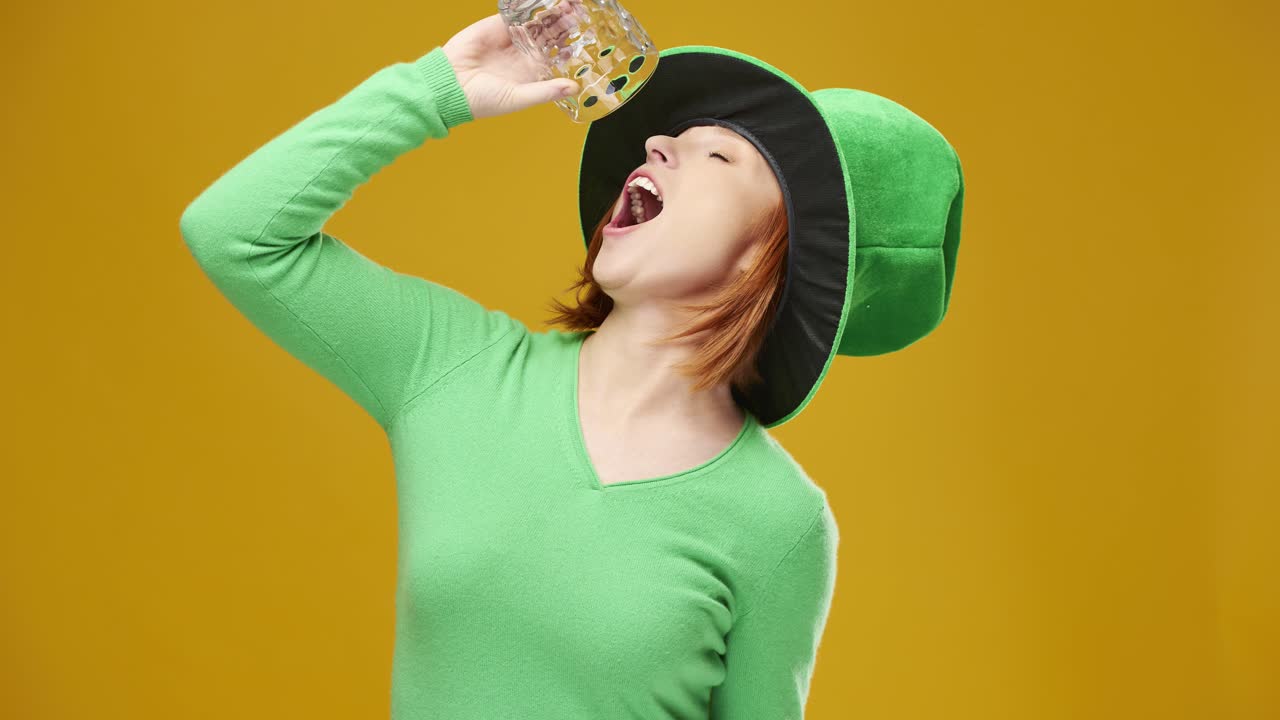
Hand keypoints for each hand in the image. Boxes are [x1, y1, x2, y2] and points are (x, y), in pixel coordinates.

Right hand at [442, 13, 579, 120]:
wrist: (450, 85)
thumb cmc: (482, 101)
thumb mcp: (519, 98)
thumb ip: (546, 91)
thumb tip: (574, 88)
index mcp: (531, 74)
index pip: (555, 57)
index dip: (569, 48)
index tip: (585, 39)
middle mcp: (522, 55)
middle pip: (549, 36)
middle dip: (564, 26)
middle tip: (580, 16)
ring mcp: (510, 39)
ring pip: (536, 22)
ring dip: (551, 15)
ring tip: (569, 6)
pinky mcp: (496, 26)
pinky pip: (516, 13)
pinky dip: (530, 7)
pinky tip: (545, 4)